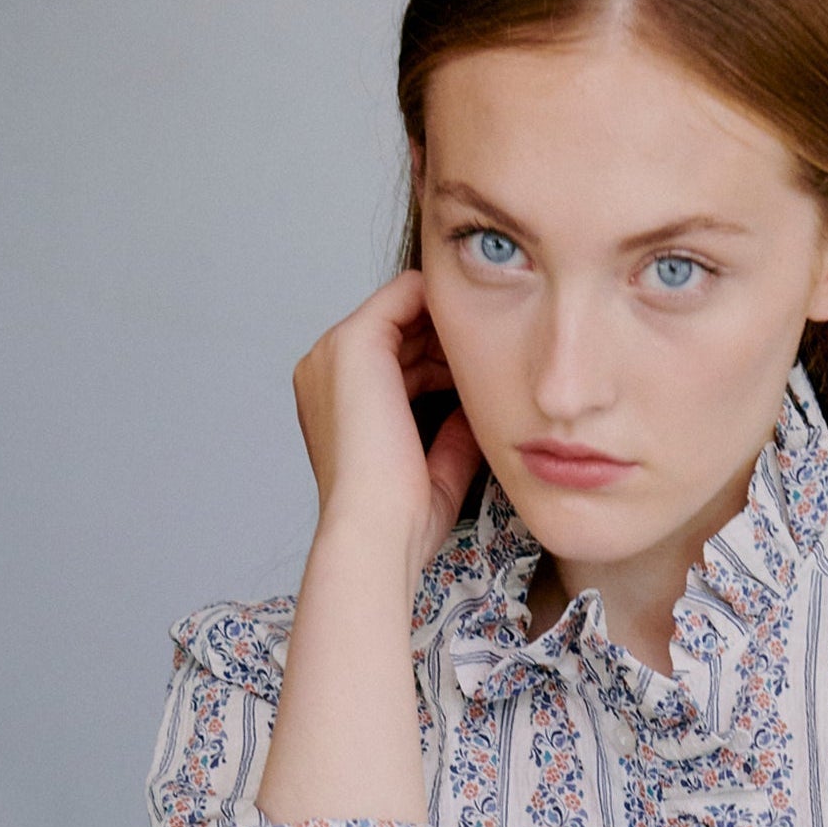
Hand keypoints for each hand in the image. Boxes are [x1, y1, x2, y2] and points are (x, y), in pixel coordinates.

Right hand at [290, 268, 482, 577]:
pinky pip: (404, 294)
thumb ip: (452, 438)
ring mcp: (336, 354)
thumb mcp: (435, 472)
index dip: (442, 363)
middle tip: (500, 354)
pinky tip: (481, 325)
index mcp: (338, 404)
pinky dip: (444, 303)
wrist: (377, 532)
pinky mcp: (353, 343)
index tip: (488, 374)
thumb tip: (474, 413)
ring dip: (450, 324)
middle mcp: (327, 372)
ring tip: (495, 344)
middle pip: (399, 332)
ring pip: (404, 311)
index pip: (394, 363)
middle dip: (448, 340)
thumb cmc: (400, 520)